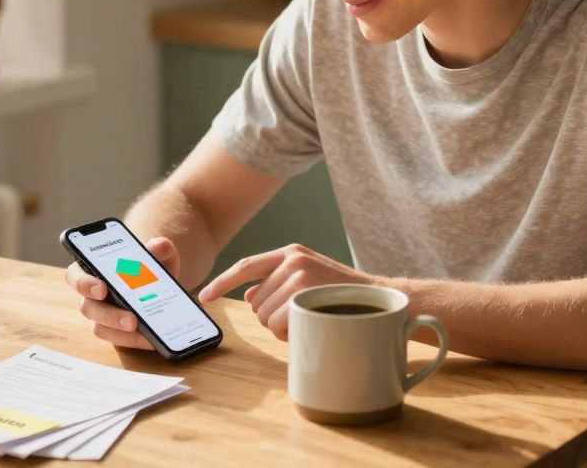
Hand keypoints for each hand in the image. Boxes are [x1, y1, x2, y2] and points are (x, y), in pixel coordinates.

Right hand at [64, 236, 180, 350]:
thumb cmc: (149, 267)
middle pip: (87, 307)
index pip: (75, 275)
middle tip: (131, 319)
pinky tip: (151, 339)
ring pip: (100, 327)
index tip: (102, 288)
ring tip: (142, 330)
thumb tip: (160, 246)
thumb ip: (159, 247)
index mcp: (92, 269)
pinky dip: (134, 340)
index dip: (83, 283)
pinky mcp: (114, 332)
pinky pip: (117, 339)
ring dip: (120, 331)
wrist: (161, 286)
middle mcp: (90, 295)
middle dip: (108, 314)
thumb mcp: (158, 254)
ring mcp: (100, 315)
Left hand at [198, 244, 376, 341]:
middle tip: (303, 316)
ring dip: (283, 327)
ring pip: (265, 316)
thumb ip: (278, 283)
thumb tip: (250, 294)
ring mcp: (298, 275)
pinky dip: (290, 333)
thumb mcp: (308, 280)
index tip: (205, 296)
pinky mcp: (304, 294)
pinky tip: (312, 325)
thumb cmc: (344, 296)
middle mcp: (291, 260)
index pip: (245, 266)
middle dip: (273, 317)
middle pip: (256, 301)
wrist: (382, 301)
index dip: (222, 283)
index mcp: (290, 253)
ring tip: (312, 318)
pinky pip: (277, 324)